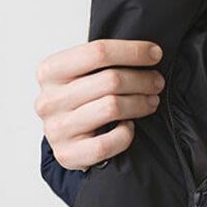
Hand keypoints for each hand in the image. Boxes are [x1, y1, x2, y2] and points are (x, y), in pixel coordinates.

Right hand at [34, 38, 163, 170]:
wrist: (66, 139)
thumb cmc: (81, 100)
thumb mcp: (83, 74)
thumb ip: (106, 60)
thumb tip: (150, 52)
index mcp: (50, 71)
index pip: (98, 52)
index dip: (133, 51)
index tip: (156, 54)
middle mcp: (49, 99)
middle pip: (111, 80)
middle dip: (143, 79)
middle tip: (157, 82)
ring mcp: (57, 129)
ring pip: (113, 108)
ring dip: (141, 103)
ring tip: (151, 101)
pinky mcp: (68, 154)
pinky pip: (108, 142)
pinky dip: (126, 134)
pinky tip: (129, 127)